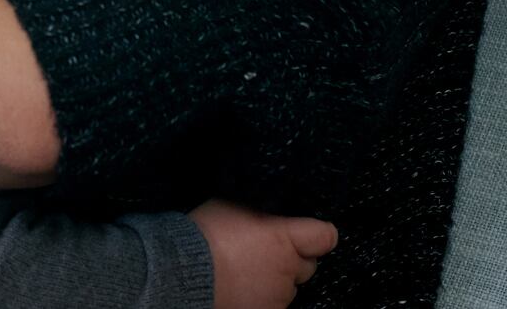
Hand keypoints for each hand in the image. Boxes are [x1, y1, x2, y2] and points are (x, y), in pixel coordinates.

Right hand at [188, 199, 337, 308]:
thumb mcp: (234, 207)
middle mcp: (288, 269)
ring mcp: (278, 296)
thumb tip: (270, 216)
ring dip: (277, 280)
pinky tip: (243, 289)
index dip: (318, 233)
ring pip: (290, 288)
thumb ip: (262, 214)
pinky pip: (274, 304)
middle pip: (308, 265)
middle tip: (267, 253)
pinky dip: (263, 298)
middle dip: (293, 259)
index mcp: (284, 238)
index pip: (325, 236)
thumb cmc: (204, 235)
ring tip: (247, 273)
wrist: (181, 272)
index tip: (308, 233)